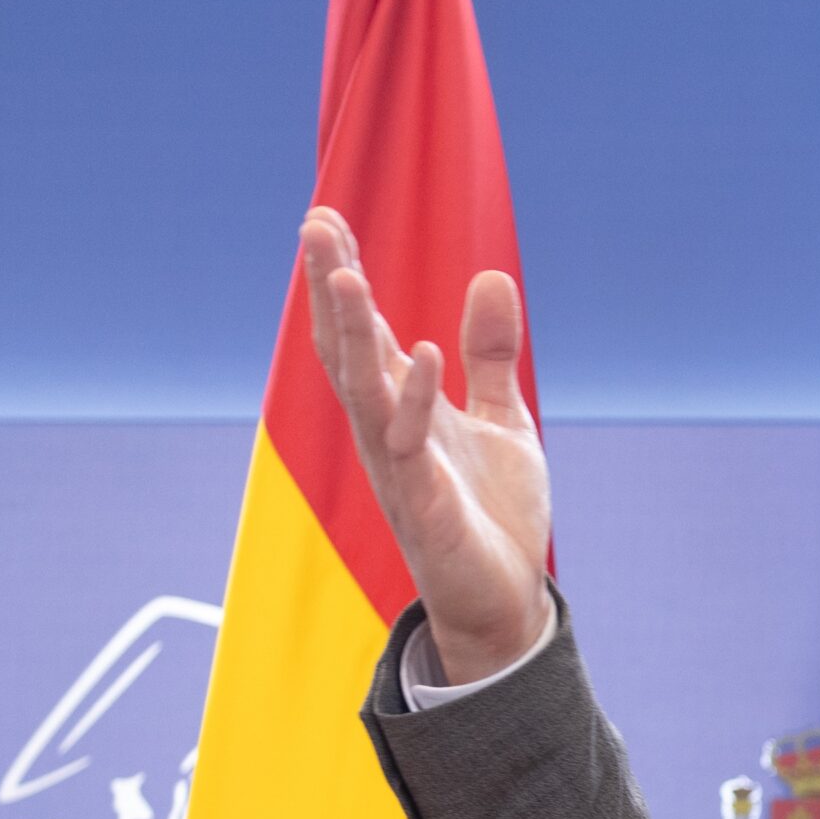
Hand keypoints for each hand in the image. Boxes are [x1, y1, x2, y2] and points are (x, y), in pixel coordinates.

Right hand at [298, 207, 551, 683]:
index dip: (343, 277)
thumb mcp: (503, 420)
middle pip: (347, 349)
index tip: (325, 216)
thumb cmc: (492, 515)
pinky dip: (417, 397)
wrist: (505, 602)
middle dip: (330, 288)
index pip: (364, 333)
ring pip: (364, 389)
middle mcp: (387, 432)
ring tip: (344, 271)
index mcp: (402, 409)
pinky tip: (423, 350)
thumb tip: (491, 275)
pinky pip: (411, 444)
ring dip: (353, 332)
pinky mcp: (425, 505)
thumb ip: (492, 354)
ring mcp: (400, 468)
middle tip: (314, 222)